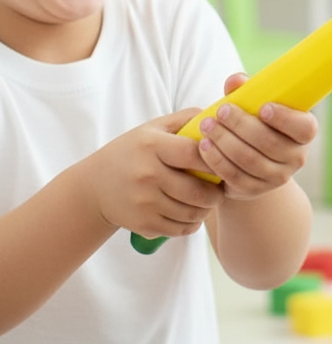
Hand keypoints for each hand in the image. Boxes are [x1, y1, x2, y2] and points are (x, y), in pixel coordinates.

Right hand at [84, 108, 225, 239]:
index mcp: (152, 146)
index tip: (225, 162)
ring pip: (191, 213)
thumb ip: (187, 118)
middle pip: (198, 190)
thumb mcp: (154, 128)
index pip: (195, 154)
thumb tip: (221, 114)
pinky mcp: (141, 223)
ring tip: (209, 201)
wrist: (94, 186)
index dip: (216, 160)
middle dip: (217, 193)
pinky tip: (193, 215)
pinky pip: (178, 229)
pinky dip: (191, 224)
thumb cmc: (134, 151)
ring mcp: (143, 202)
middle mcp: (147, 174)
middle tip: (221, 189)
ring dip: (206, 210)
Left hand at [195, 73, 317, 201]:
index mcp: (305, 132)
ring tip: (207, 126)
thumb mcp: (256, 105)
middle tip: (222, 111)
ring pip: (250, 160)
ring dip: (225, 142)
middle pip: (269, 143)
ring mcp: (278, 177)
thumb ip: (248, 90)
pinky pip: (235, 177)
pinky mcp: (255, 190)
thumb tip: (235, 81)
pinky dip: (217, 160)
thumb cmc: (257, 122)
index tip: (263, 107)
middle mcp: (297, 157)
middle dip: (241, 125)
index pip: (304, 127)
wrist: (252, 159)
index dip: (286, 119)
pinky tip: (205, 146)